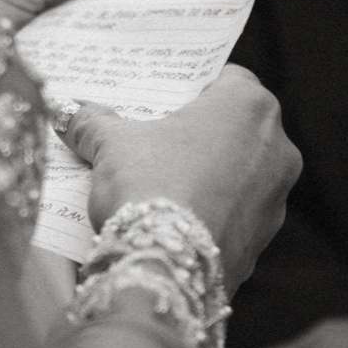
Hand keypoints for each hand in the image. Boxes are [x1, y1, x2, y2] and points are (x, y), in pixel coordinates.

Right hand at [62, 65, 298, 289]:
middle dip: (199, 132)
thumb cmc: (150, 186)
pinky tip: (178, 217)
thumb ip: (94, 122)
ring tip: (164, 181)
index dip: (193, 88)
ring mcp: (277, 193)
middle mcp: (277, 145)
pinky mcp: (266, 234)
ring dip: (211, 173)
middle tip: (158, 137)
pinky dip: (213, 210)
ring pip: (241, 172)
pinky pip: (237, 212)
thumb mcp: (112, 144)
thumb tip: (70, 113)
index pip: (226, 79)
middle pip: (234, 127)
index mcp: (248, 105)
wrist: (165, 267)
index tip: (166, 98)